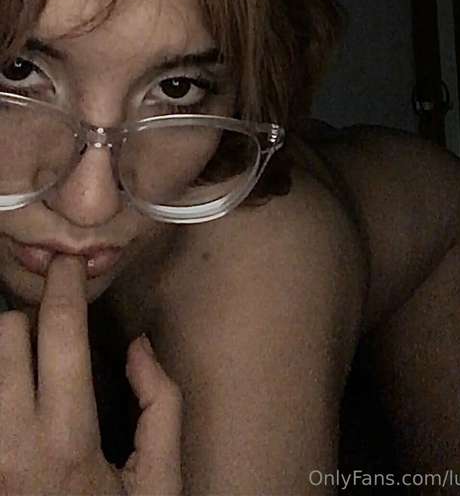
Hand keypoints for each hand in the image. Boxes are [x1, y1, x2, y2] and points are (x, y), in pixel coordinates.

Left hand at [0, 255, 182, 494]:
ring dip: (6, 353)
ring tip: (28, 366)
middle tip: (50, 330)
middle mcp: (11, 449)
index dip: (65, 289)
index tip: (69, 265)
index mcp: (67, 443)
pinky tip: (17, 393)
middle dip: (29, 320)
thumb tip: (138, 345)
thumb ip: (162, 406)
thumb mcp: (160, 484)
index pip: (59, 336)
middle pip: (3, 338)